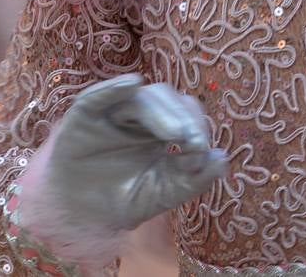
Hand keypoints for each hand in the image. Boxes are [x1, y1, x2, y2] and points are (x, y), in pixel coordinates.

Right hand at [37, 75, 226, 232]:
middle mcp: (140, 116)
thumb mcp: (164, 194)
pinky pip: (96, 97)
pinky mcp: (84, 117)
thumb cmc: (125, 201)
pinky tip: (131, 85)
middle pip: (166, 99)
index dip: (197, 125)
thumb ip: (194, 180)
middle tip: (192, 140)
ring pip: (140, 97)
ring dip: (160, 111)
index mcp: (163, 128)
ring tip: (175, 134)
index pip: (186, 113)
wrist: (82, 219)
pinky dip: (112, 88)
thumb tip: (223, 157)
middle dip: (183, 117)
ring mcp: (111, 113)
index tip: (201, 149)